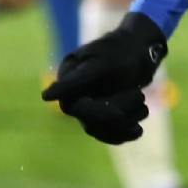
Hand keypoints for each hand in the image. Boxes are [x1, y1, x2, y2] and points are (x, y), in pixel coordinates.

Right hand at [41, 12, 167, 143]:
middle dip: (120, 111)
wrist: (141, 52)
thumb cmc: (120, 52)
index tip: (118, 114)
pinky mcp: (104, 118)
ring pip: (103, 130)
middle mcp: (74, 95)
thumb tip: (45, 97)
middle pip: (91, 122)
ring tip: (142, 100)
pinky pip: (111, 135)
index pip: (73, 106)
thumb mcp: (100, 64)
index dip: (95, 112)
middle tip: (139, 95)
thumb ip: (75, 81)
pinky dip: (127, 132)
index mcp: (68, 79)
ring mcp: (89, 108)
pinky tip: (138, 129)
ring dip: (128, 119)